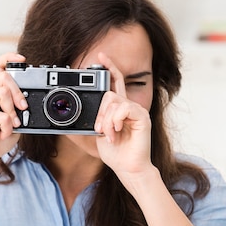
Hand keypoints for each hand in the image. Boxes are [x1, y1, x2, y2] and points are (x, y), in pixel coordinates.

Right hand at [0, 52, 27, 170]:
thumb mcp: (14, 120)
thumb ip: (19, 108)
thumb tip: (28, 101)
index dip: (9, 58)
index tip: (22, 60)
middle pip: (4, 76)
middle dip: (18, 92)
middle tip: (23, 108)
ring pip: (2, 92)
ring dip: (12, 110)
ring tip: (12, 123)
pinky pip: (0, 114)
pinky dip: (7, 126)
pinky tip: (5, 132)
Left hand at [94, 53, 152, 179]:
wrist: (128, 168)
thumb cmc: (116, 153)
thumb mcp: (99, 134)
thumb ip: (95, 120)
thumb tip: (82, 116)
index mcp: (120, 109)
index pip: (115, 82)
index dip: (109, 67)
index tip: (99, 56)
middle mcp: (129, 107)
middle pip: (109, 93)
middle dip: (99, 112)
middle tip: (99, 129)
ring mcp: (137, 111)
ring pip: (114, 102)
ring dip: (106, 120)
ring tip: (108, 135)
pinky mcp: (142, 117)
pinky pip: (124, 108)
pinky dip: (115, 121)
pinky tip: (116, 132)